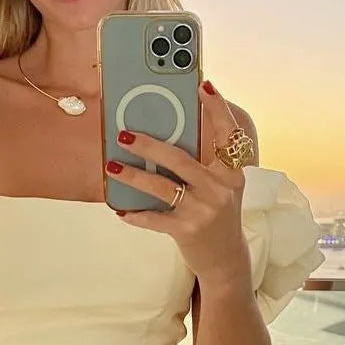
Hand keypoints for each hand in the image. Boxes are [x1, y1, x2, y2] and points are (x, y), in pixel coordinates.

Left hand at [105, 79, 255, 283]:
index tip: (203, 85)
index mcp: (231, 172)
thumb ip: (202, 162)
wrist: (225, 258)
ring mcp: (204, 210)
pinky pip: (154, 218)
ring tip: (112, 165)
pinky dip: (135, 214)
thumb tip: (166, 133)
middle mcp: (221, 188)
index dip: (217, 109)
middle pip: (180, 158)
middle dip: (149, 145)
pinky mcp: (188, 230)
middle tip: (124, 134)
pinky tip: (120, 209)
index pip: (228, 134)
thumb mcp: (219, 186)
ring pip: (162, 186)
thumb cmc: (216, 213)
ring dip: (133, 175)